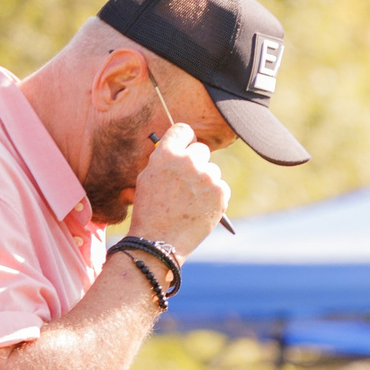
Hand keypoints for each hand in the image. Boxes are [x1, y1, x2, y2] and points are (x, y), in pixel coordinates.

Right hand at [127, 123, 229, 257]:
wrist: (159, 238)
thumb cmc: (149, 209)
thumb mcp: (148, 177)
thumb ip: (165, 160)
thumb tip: (180, 151)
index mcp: (166, 153)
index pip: (183, 130)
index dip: (185, 138)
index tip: (186, 144)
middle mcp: (188, 161)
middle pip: (202, 149)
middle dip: (196, 161)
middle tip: (189, 178)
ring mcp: (207, 177)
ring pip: (213, 170)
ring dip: (206, 180)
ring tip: (191, 199)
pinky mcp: (220, 193)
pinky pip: (222, 186)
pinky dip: (215, 194)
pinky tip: (201, 206)